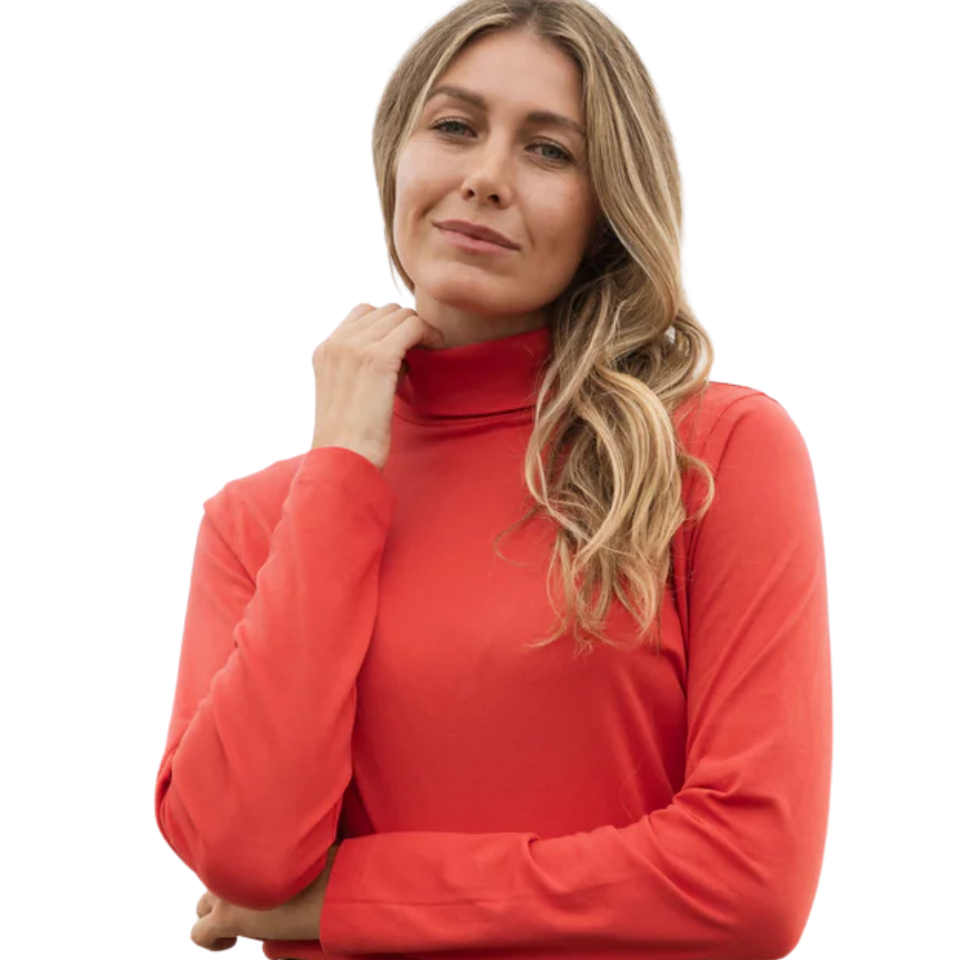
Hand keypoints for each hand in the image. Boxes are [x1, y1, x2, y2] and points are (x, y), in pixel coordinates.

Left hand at [191, 842, 340, 949]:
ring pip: (202, 906)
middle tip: (251, 904)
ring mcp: (228, 889)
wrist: (329, 885)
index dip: (243, 869)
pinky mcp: (226, 918)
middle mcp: (237, 862)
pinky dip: (212, 941)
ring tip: (242, 925)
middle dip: (226, 892)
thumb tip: (291, 854)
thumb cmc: (329, 865)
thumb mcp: (309, 849)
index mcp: (254, 841)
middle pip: (214, 878)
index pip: (231, 852)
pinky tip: (229, 942)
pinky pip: (200, 934)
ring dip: (219, 914)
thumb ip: (290, 850)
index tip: (260, 880)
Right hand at [310, 302, 444, 469]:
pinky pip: (413, 326)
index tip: (403, 348)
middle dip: (405, 327)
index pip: (363, 313)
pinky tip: (437, 347)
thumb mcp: (350, 393)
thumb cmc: (352, 438)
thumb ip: (366, 367)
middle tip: (421, 350)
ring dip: (418, 330)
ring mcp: (354, 347)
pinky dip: (429, 333)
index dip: (388, 327)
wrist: (343, 458)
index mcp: (325, 350)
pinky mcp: (377, 358)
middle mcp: (336, 343)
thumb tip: (401, 351)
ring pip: (400, 315)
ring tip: (427, 352)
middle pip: (385, 310)